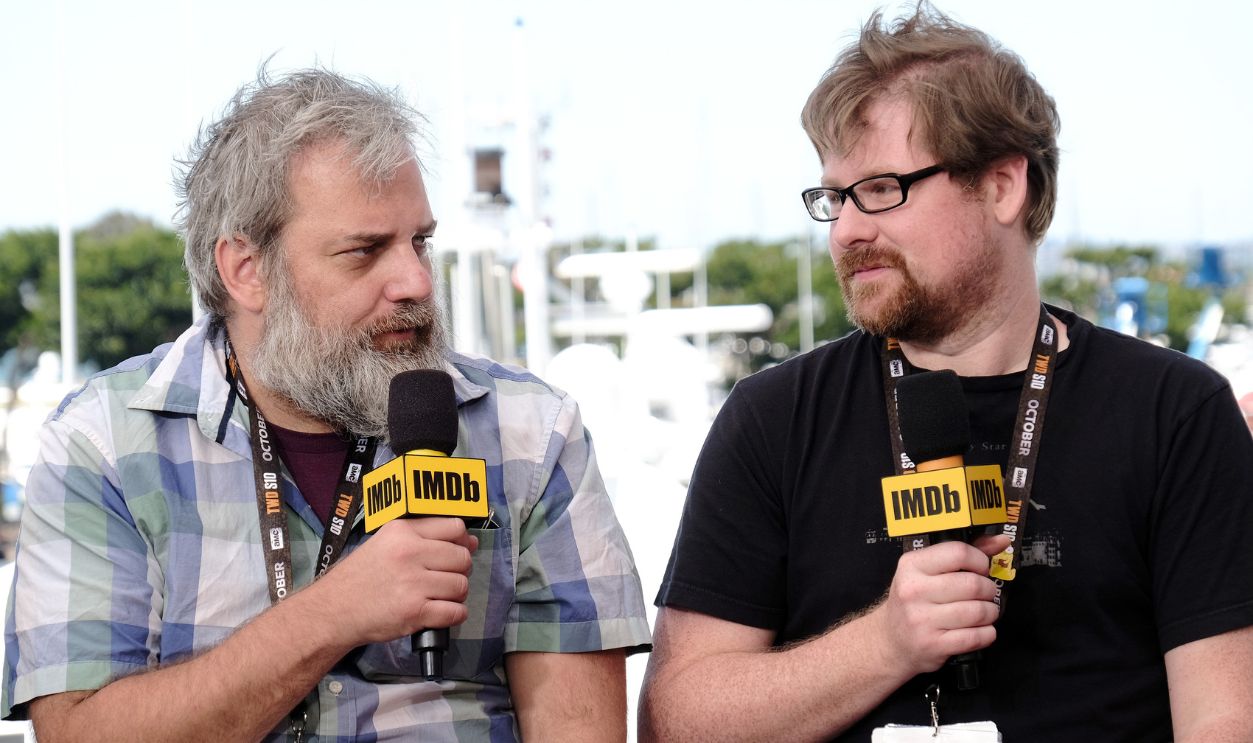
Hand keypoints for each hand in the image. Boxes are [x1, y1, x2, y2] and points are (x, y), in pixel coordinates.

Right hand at [314, 517, 478, 645]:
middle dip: (459, 570)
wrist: (332, 611)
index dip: (461, 541)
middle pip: (462, 558)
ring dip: (455, 595)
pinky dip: (454, 615)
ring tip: (437, 596)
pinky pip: (456, 612)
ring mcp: (413, 583)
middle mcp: (409, 553)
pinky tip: (439, 613)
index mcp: (402, 532)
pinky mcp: (415, 612)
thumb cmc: (360, 577)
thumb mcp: (385, 543)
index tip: (456, 552)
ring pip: (461, 586)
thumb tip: (470, 541)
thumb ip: (424, 538)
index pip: (454, 527)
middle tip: (443, 579)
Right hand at [872, 535, 1008, 676]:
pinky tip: (979, 630)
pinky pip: (976, 637)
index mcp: (912, 565)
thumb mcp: (927, 572)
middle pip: (973, 584)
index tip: (981, 569)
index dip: (980, 560)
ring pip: (978, 611)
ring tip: (983, 612)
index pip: (958, 552)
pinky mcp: (933, 644)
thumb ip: (963, 554)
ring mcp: (921, 619)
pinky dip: (987, 633)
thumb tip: (1001, 540)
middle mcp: (913, 590)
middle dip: (988, 590)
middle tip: (984, 594)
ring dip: (990, 613)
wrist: (891, 639)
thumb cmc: (914, 602)